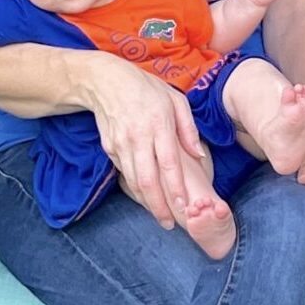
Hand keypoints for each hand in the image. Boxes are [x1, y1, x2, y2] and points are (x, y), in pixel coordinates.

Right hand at [82, 56, 206, 230]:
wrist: (106, 82)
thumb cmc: (146, 88)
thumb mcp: (175, 99)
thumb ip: (188, 128)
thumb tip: (199, 156)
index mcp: (158, 123)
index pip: (169, 163)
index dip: (176, 188)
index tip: (184, 206)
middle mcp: (138, 137)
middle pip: (148, 180)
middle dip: (159, 207)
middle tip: (170, 223)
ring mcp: (121, 144)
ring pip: (134, 182)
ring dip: (147, 202)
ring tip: (160, 215)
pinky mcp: (109, 149)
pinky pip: (125, 173)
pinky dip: (135, 188)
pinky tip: (146, 195)